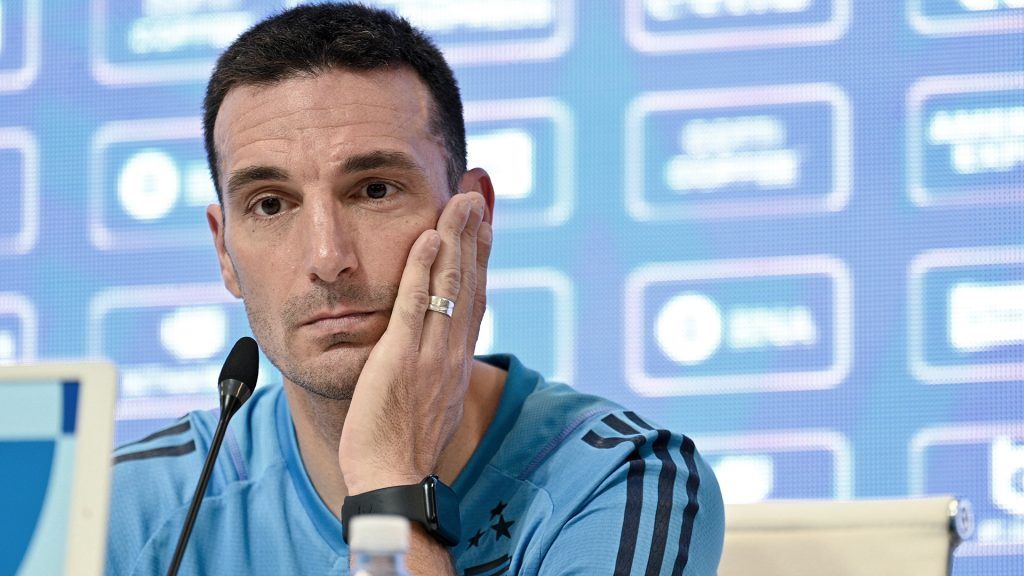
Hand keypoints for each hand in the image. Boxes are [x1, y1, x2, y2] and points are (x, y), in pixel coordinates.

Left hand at [338, 192, 490, 493]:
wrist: (393, 480)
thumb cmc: (403, 450)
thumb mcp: (433, 405)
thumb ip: (436, 373)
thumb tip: (439, 358)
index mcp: (457, 362)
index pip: (476, 299)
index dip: (481, 258)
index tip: (484, 224)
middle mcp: (452, 353)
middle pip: (470, 283)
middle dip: (476, 235)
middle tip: (478, 194)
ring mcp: (430, 355)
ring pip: (449, 286)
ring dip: (456, 239)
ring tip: (461, 199)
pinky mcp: (400, 360)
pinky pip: (413, 307)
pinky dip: (422, 270)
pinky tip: (427, 238)